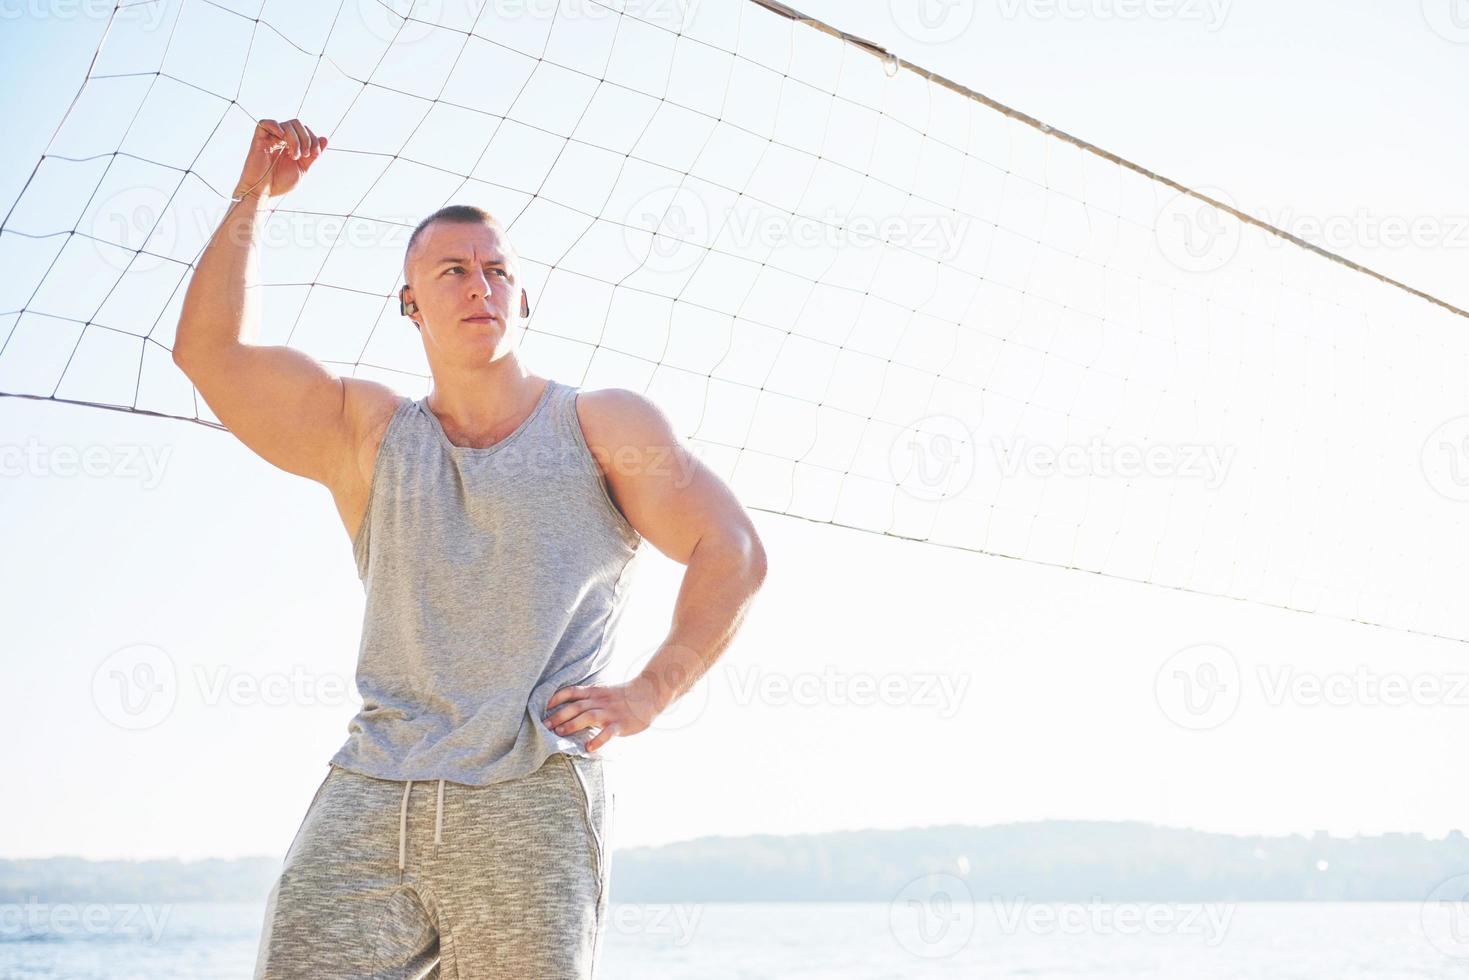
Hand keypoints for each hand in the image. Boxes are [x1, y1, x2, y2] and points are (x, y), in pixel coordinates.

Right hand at [232, 118, 325, 201]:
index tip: (314, 154)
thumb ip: (313, 155)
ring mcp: (270, 138)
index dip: (313, 139)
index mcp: (291, 144)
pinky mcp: (259, 140)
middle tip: (304, 155)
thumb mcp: (303, 168)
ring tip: (294, 155)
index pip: (305, 130)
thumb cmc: (280, 182)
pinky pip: (265, 123)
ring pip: (286, 124)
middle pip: (297, 124)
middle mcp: (281, 139)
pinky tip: (281, 138)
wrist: (264, 192)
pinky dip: (276, 126)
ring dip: (295, 139)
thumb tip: (325, 139)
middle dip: (306, 139)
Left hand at [543, 678, 664, 753]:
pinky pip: (608, 732)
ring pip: (588, 717)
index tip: (543, 707)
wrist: (649, 694)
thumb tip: (567, 709)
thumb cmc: (623, 696)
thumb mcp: (603, 692)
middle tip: (545, 726)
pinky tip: (589, 748)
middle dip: (559, 716)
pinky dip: (598, 740)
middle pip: (576, 706)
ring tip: (560, 734)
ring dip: (572, 725)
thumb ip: (588, 699)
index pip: (571, 692)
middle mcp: (600, 701)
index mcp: (594, 693)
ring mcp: (610, 712)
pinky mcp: (621, 724)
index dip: (556, 698)